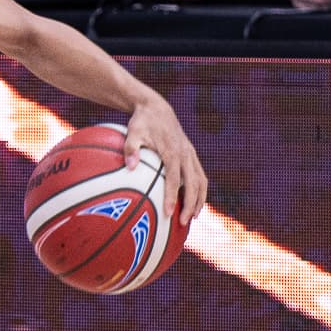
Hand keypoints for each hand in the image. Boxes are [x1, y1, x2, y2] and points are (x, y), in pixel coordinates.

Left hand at [123, 95, 207, 226]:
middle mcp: (185, 154)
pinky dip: (200, 190)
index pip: (174, 180)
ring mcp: (190, 154)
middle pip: (193, 184)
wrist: (156, 108)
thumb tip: (129, 167)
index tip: (168, 213)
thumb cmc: (142, 122)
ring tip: (193, 218)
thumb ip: (130, 149)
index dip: (172, 197)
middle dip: (190, 205)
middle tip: (182, 223)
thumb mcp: (132, 132)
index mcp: (172, 151)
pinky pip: (200, 175)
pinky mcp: (191, 154)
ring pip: (201, 181)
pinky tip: (194, 203)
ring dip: (199, 200)